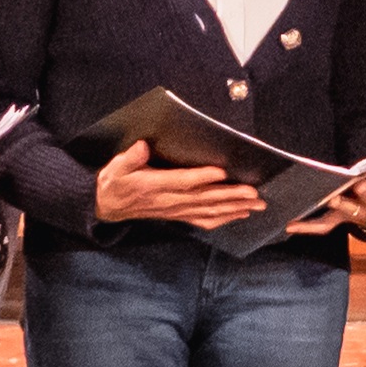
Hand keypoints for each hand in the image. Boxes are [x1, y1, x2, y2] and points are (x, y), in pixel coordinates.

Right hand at [90, 139, 269, 227]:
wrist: (108, 207)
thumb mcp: (116, 167)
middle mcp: (169, 201)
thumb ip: (130, 158)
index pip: (182, 182)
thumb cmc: (116, 182)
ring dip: (235, 208)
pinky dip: (225, 218)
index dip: (202, 178)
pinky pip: (205, 220)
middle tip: (254, 192)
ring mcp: (176, 211)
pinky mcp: (179, 216)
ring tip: (257, 203)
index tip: (222, 172)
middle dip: (231, 196)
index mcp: (154, 186)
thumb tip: (142, 146)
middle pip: (204, 199)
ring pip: (209, 211)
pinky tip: (242, 214)